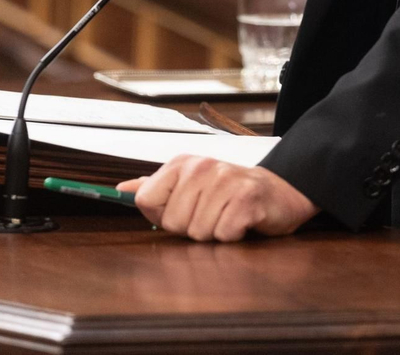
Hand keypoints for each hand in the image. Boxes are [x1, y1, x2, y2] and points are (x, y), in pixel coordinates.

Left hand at [117, 157, 318, 241]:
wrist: (278, 192)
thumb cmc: (229, 194)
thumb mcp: (190, 186)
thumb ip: (155, 188)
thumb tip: (122, 189)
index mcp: (182, 164)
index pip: (147, 200)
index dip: (164, 215)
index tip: (185, 209)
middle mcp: (202, 167)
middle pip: (174, 221)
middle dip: (192, 227)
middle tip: (212, 214)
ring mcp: (226, 180)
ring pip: (198, 231)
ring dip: (214, 233)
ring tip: (227, 217)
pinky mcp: (247, 198)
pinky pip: (224, 233)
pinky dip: (233, 236)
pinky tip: (241, 222)